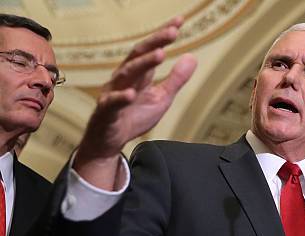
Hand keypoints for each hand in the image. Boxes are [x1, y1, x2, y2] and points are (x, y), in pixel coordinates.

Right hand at [74, 16, 196, 188]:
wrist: (110, 140)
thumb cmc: (134, 116)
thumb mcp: (161, 97)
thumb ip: (176, 79)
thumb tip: (192, 57)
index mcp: (138, 74)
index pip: (151, 49)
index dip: (163, 36)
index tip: (179, 21)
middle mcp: (124, 78)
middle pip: (138, 55)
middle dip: (154, 42)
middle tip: (172, 32)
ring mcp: (113, 93)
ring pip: (127, 74)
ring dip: (143, 64)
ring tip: (160, 54)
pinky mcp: (106, 112)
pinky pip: (112, 103)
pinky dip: (121, 97)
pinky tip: (132, 94)